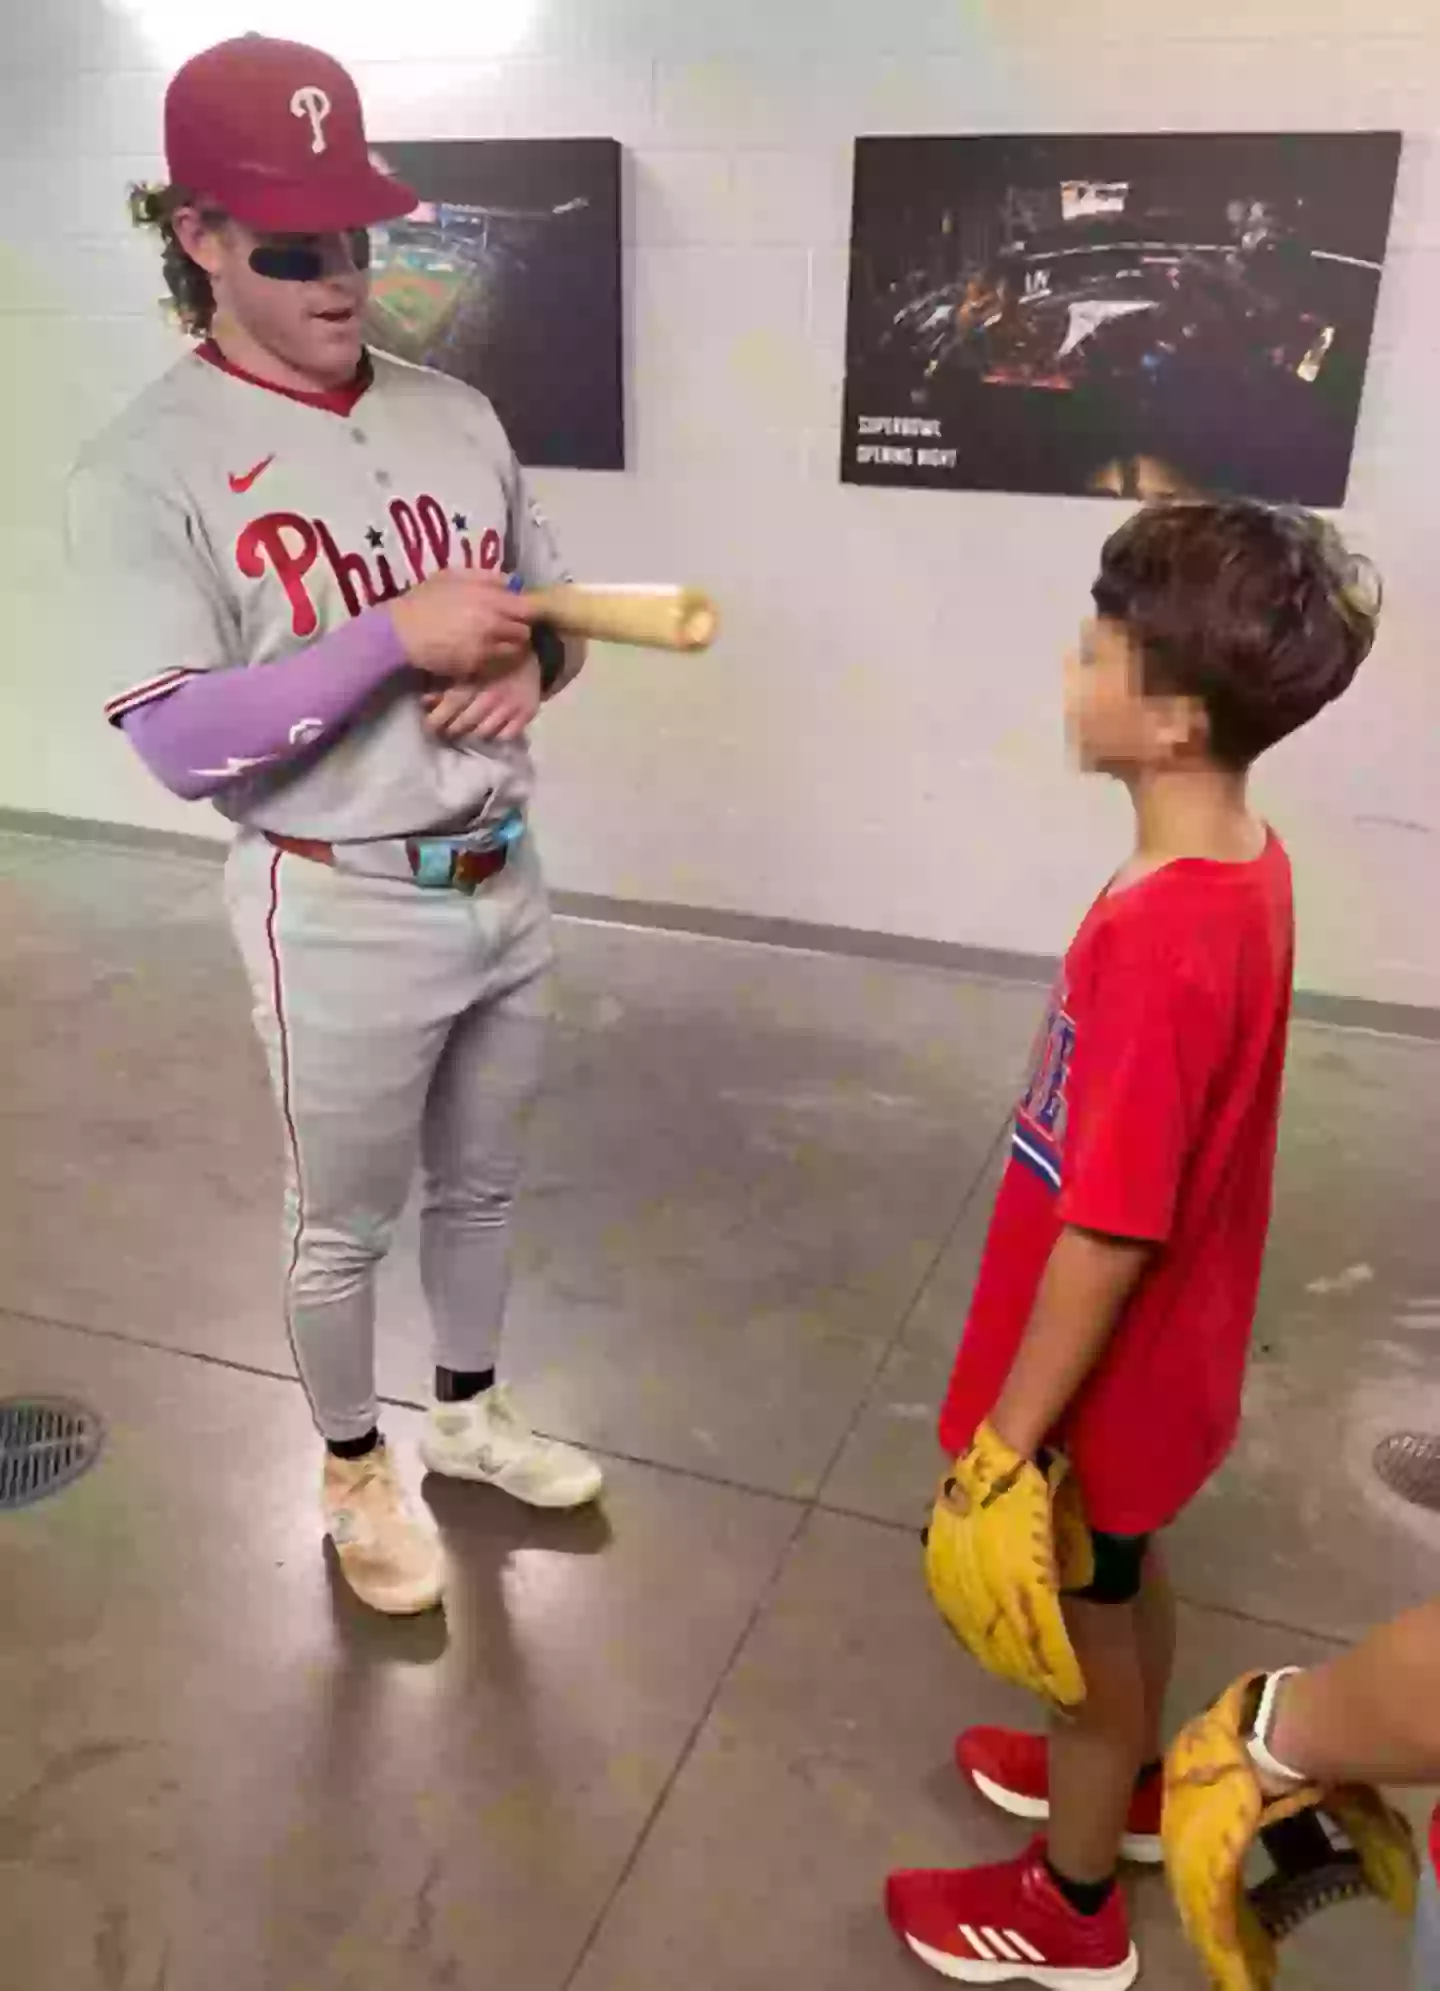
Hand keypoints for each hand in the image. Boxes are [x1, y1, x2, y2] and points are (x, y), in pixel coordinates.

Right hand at [389, 569, 533, 679]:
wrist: (402, 632)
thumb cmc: (426, 599)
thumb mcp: (454, 576)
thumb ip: (487, 577)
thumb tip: (512, 583)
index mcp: (490, 600)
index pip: (528, 609)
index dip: (526, 610)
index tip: (519, 610)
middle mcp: (493, 626)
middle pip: (524, 632)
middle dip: (518, 629)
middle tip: (506, 627)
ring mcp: (486, 649)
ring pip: (514, 651)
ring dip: (509, 646)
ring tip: (494, 640)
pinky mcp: (476, 667)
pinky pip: (496, 664)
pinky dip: (494, 659)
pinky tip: (481, 652)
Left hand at [422, 651, 541, 743]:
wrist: (532, 656)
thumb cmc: (492, 662)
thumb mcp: (467, 667)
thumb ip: (445, 684)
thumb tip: (424, 701)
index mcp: (475, 679)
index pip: (451, 704)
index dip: (436, 719)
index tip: (428, 727)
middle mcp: (492, 694)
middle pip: (465, 723)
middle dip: (452, 730)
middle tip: (446, 733)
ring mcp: (510, 706)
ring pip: (484, 732)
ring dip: (472, 736)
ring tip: (465, 735)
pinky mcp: (526, 713)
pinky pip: (506, 735)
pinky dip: (496, 736)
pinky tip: (490, 733)